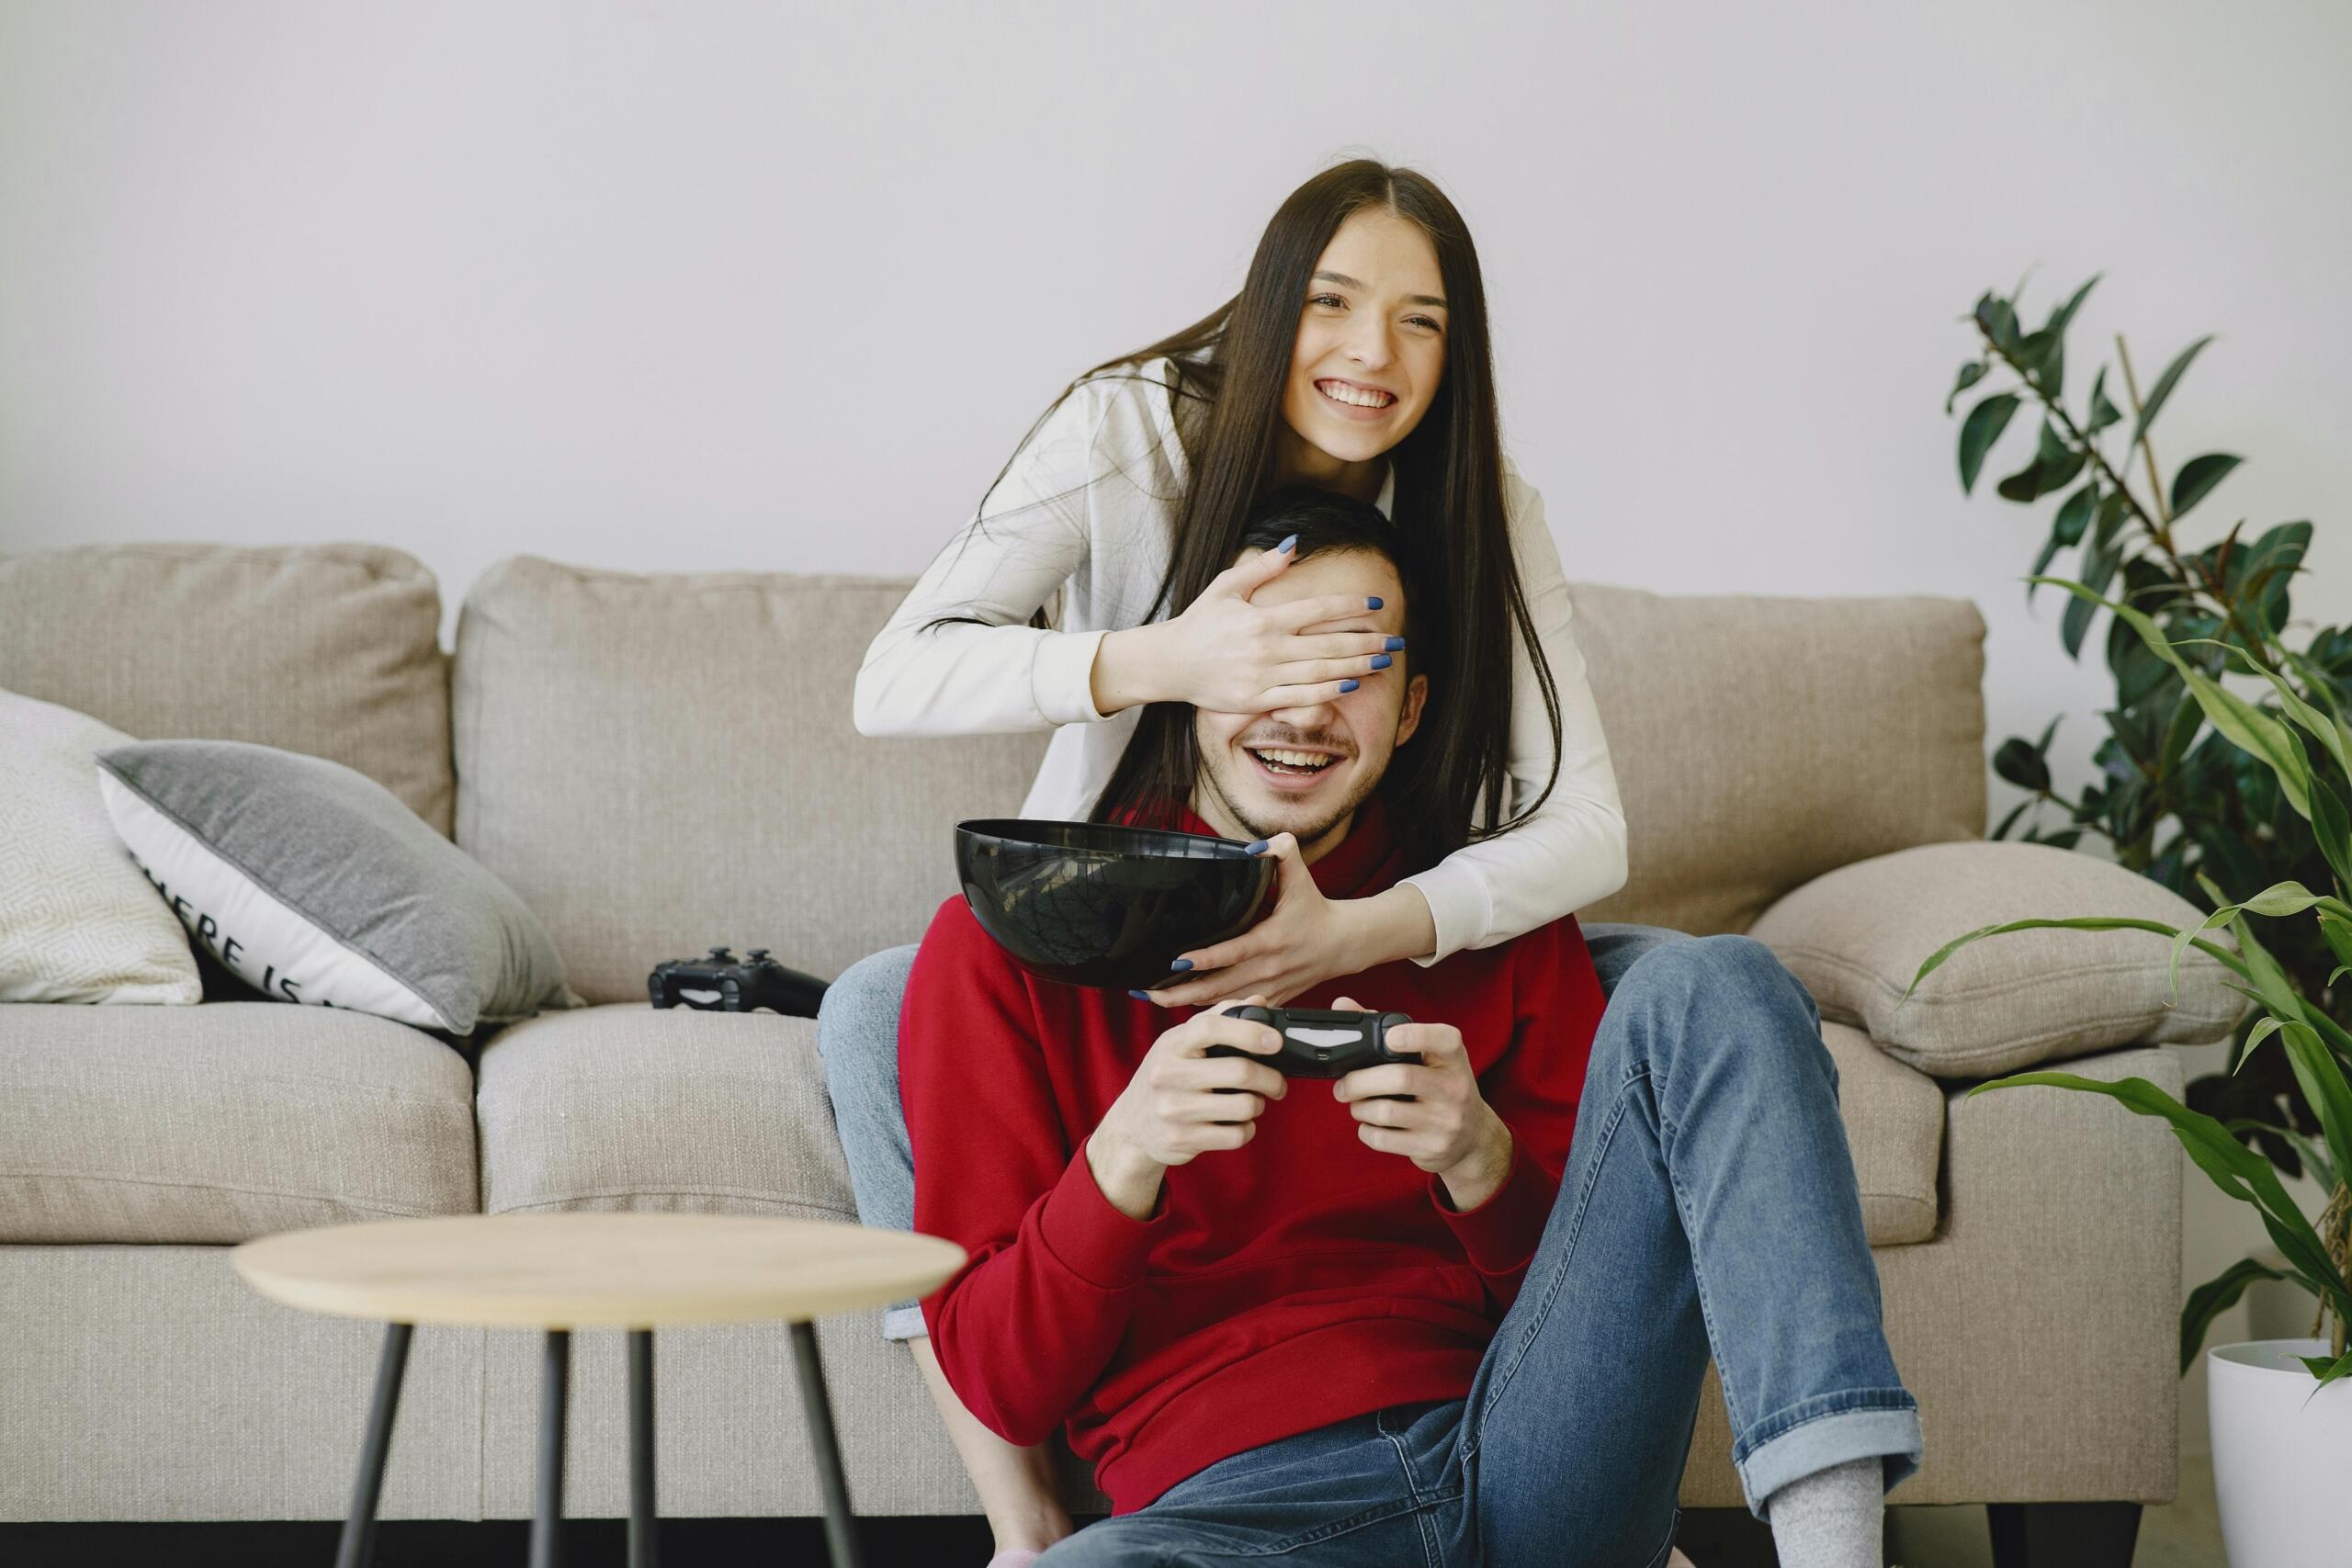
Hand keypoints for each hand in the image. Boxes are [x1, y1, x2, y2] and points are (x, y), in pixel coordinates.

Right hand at [1086, 996, 1286, 1218]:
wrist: (1132, 1125)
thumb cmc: (1165, 1077)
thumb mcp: (1181, 1043)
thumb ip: (1219, 1019)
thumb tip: (1259, 1002)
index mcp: (1171, 1044)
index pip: (1211, 1028)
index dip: (1249, 1032)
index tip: (1276, 1041)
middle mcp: (1168, 1075)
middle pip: (1240, 1072)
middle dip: (1271, 1079)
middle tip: (1277, 1083)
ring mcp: (1173, 1110)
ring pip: (1244, 1107)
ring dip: (1258, 1105)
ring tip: (1251, 1103)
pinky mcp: (1182, 1139)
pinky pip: (1236, 1135)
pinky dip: (1247, 1129)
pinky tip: (1237, 1123)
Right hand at [1092, 541, 1399, 715]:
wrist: (1168, 663)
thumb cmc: (1199, 622)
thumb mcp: (1226, 586)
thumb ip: (1262, 566)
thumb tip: (1295, 544)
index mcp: (1262, 618)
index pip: (1316, 610)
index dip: (1350, 607)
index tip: (1378, 604)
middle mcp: (1266, 648)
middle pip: (1327, 644)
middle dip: (1366, 641)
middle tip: (1396, 639)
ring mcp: (1263, 676)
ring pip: (1320, 673)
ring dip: (1356, 666)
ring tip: (1383, 661)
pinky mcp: (1256, 700)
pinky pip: (1300, 698)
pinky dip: (1329, 692)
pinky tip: (1352, 684)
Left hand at [1143, 833, 1360, 1008]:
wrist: (1344, 943)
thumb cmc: (1316, 909)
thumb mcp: (1302, 876)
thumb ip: (1282, 852)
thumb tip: (1257, 844)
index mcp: (1272, 939)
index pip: (1233, 952)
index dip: (1205, 959)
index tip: (1176, 961)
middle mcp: (1268, 968)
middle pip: (1219, 986)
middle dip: (1181, 990)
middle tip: (1148, 990)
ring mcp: (1269, 987)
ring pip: (1223, 1001)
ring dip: (1188, 1002)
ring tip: (1155, 998)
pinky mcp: (1271, 997)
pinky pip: (1234, 1006)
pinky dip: (1208, 1008)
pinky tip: (1183, 1004)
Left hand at [1326, 996, 1512, 1207]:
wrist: (1472, 1137)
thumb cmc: (1440, 1086)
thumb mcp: (1428, 1057)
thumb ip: (1384, 1030)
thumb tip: (1342, 1005)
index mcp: (1453, 1057)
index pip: (1443, 1040)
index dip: (1415, 1035)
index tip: (1390, 1038)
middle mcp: (1455, 1088)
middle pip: (1399, 1078)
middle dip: (1360, 1080)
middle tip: (1343, 1085)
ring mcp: (1446, 1121)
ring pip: (1386, 1111)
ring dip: (1359, 1108)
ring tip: (1355, 1104)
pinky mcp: (1432, 1148)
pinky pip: (1384, 1139)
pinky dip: (1366, 1130)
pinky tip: (1370, 1124)